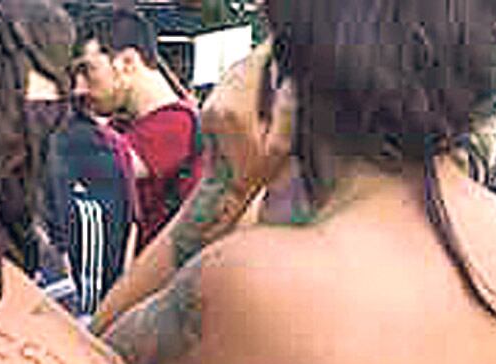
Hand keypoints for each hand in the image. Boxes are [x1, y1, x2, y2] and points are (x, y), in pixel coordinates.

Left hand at [200, 39, 293, 200]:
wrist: (222, 188)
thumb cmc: (252, 172)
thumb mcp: (279, 146)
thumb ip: (286, 112)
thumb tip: (290, 83)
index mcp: (238, 109)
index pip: (252, 64)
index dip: (268, 50)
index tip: (282, 42)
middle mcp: (219, 104)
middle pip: (240, 65)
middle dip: (260, 58)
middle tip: (278, 57)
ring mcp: (209, 107)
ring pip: (230, 73)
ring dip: (249, 68)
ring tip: (269, 71)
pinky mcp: (206, 111)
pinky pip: (224, 84)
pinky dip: (239, 80)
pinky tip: (254, 89)